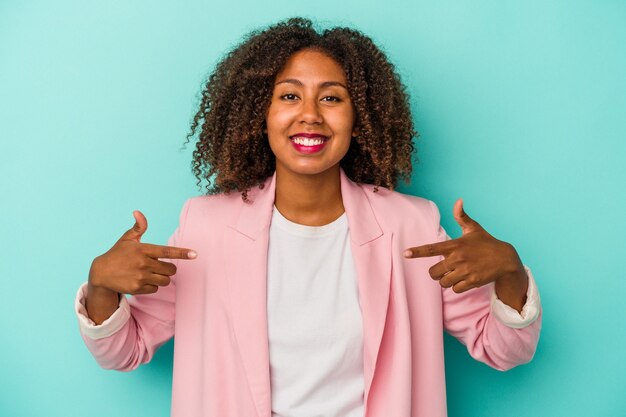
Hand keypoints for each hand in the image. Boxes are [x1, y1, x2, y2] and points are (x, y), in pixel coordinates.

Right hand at [88, 210, 196, 295]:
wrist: (101, 273)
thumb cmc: (118, 254)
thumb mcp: (127, 239)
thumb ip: (138, 227)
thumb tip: (138, 212)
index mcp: (143, 249)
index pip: (167, 251)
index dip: (182, 253)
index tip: (194, 254)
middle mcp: (143, 263)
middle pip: (171, 269)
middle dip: (168, 268)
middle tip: (158, 266)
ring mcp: (140, 277)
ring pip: (165, 281)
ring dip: (161, 278)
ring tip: (150, 273)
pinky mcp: (137, 288)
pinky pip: (155, 289)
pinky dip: (152, 286)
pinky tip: (141, 281)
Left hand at [403, 199, 526, 297]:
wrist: (506, 259)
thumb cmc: (486, 243)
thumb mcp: (474, 229)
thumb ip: (462, 217)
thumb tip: (458, 201)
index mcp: (455, 245)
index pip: (432, 249)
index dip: (418, 251)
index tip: (405, 253)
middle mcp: (458, 258)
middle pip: (433, 272)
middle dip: (435, 273)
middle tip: (443, 269)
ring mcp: (465, 271)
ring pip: (443, 282)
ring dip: (446, 281)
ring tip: (454, 274)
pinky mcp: (472, 281)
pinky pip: (455, 289)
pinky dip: (456, 287)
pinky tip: (463, 280)